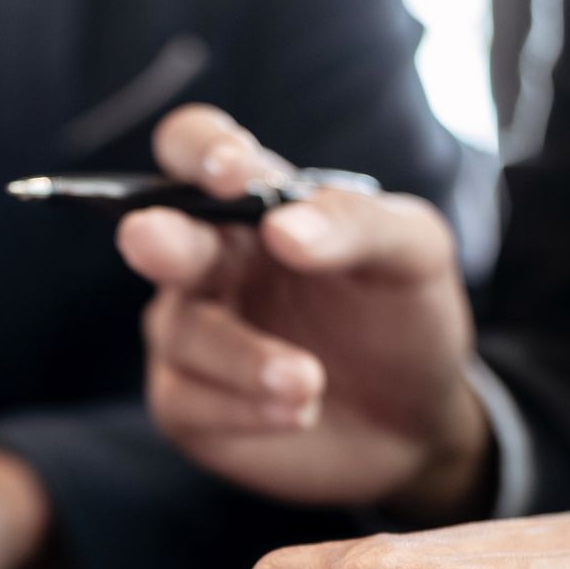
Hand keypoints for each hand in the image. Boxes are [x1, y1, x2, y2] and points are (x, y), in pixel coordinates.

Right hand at [123, 105, 489, 520]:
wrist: (415, 420)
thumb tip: (282, 228)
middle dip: (159, 239)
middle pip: (154, 234)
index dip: (201, 150)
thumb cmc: (402, 317)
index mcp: (251, 205)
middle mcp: (207, 261)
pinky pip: (186, 402)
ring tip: (309, 382)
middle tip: (155, 242)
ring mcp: (190, 332)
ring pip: (183, 332)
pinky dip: (242, 408)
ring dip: (244, 357)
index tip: (232, 173)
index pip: (195, 148)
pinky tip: (297, 413)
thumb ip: (357, 225)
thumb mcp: (412, 254)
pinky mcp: (187, 405)